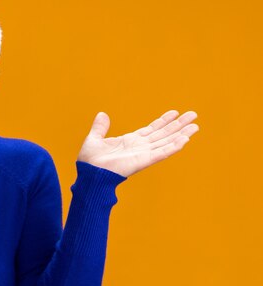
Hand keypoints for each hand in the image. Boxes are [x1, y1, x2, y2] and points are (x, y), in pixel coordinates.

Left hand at [77, 110, 198, 177]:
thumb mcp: (94, 139)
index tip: (175, 112)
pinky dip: (173, 147)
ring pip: (167, 142)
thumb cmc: (90, 161)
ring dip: (181, 134)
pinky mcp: (143, 161)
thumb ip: (100, 127)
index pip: (151, 129)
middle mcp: (140, 147)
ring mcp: (143, 154)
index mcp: (130, 141)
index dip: (163, 121)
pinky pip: (162, 153)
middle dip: (178, 125)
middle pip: (164, 134)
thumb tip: (102, 114)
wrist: (89, 173)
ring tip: (195, 126)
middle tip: (193, 114)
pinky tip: (185, 140)